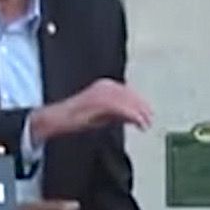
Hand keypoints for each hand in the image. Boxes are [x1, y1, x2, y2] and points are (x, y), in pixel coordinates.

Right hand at [31, 79, 152, 141]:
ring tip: (145, 124)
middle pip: (131, 95)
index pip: (129, 92)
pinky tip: (139, 124)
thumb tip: (137, 117)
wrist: (60, 118)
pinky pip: (122, 108)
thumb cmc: (78, 117)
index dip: (141, 103)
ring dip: (139, 113)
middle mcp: (105, 85)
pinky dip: (133, 116)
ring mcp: (102, 92)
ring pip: (128, 102)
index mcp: (106, 84)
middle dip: (142, 108)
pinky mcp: (100, 101)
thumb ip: (119, 113)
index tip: (149, 113)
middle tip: (149, 120)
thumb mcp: (103, 114)